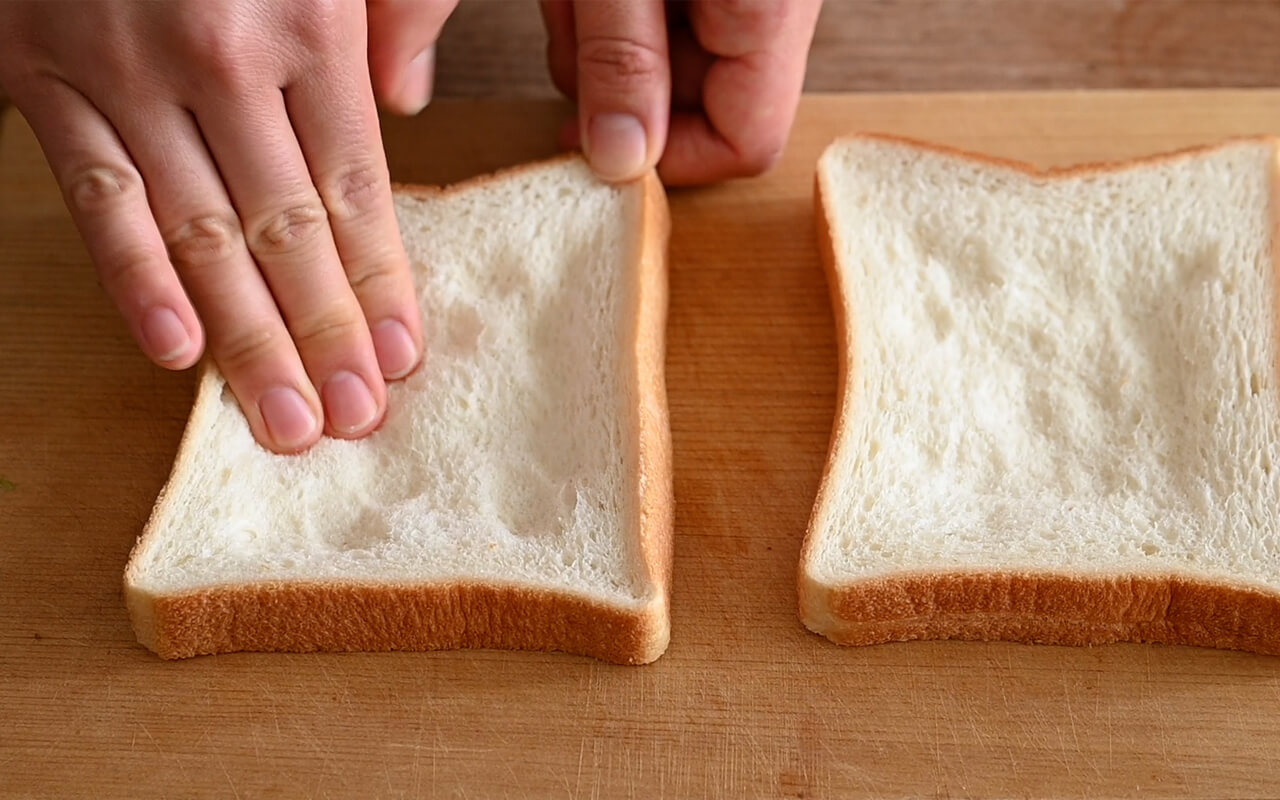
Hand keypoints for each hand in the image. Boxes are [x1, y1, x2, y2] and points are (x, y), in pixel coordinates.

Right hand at [0, 0, 455, 452]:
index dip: (381, 280)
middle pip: (287, 228)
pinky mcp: (42, 77)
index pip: (356, 185)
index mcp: (306, 22)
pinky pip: (96, 195)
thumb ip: (379, 11)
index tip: (402, 356)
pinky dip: (134, 277)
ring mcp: (123, 73)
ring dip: (247, 339)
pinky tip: (174, 351)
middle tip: (357, 419)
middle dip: (325, 334)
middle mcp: (219, 58)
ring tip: (289, 421)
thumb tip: (407, 103)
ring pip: (201, 233)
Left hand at [540, 0, 822, 185]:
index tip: (591, 140)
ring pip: (671, 60)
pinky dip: (615, 7)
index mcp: (770, 15)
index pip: (744, 143)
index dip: (666, 158)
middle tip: (574, 23)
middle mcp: (777, 8)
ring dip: (603, 36)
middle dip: (616, 79)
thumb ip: (623, 63)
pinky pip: (664, 19)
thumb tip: (620, 160)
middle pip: (699, 102)